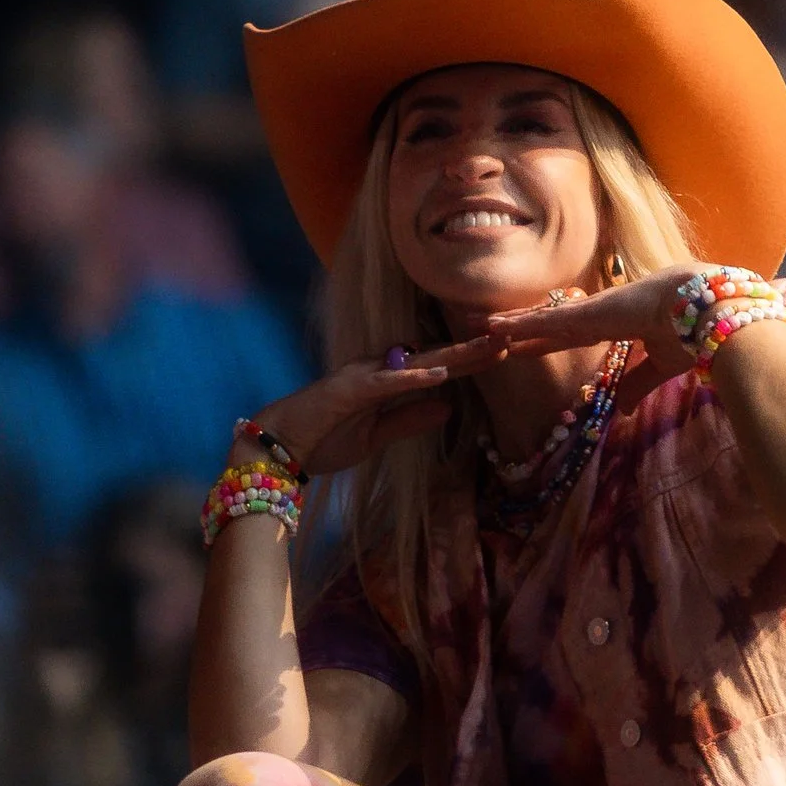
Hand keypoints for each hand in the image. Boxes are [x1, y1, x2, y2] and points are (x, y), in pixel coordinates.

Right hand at [251, 338, 505, 477]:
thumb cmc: (321, 441)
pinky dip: (414, 378)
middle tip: (510, 335)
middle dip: (472, 349)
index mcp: (384, 382)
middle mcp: (377, 371)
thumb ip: (410, 420)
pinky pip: (387, 383)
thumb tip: (447, 407)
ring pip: (418, 362)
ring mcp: (363, 377)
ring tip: (488, 346)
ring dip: (455, 355)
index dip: (469, 361)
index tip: (502, 352)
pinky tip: (441, 375)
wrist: (275, 449)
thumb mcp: (376, 437)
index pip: (435, 369)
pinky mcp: (349, 390)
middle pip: (435, 358)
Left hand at [486, 264, 777, 402]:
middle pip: (550, 325)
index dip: (546, 339)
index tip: (523, 344)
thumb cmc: (693, 334)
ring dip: (513, 325)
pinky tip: (497, 326)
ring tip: (483, 327)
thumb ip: (637, 384)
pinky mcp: (589, 314)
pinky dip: (520, 324)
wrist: (708, 312)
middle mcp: (600, 315)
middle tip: (492, 331)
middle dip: (522, 330)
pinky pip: (546, 321)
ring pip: (543, 320)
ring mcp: (593, 312)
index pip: (572, 334)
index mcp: (618, 324)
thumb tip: (622, 408)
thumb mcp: (661, 366)